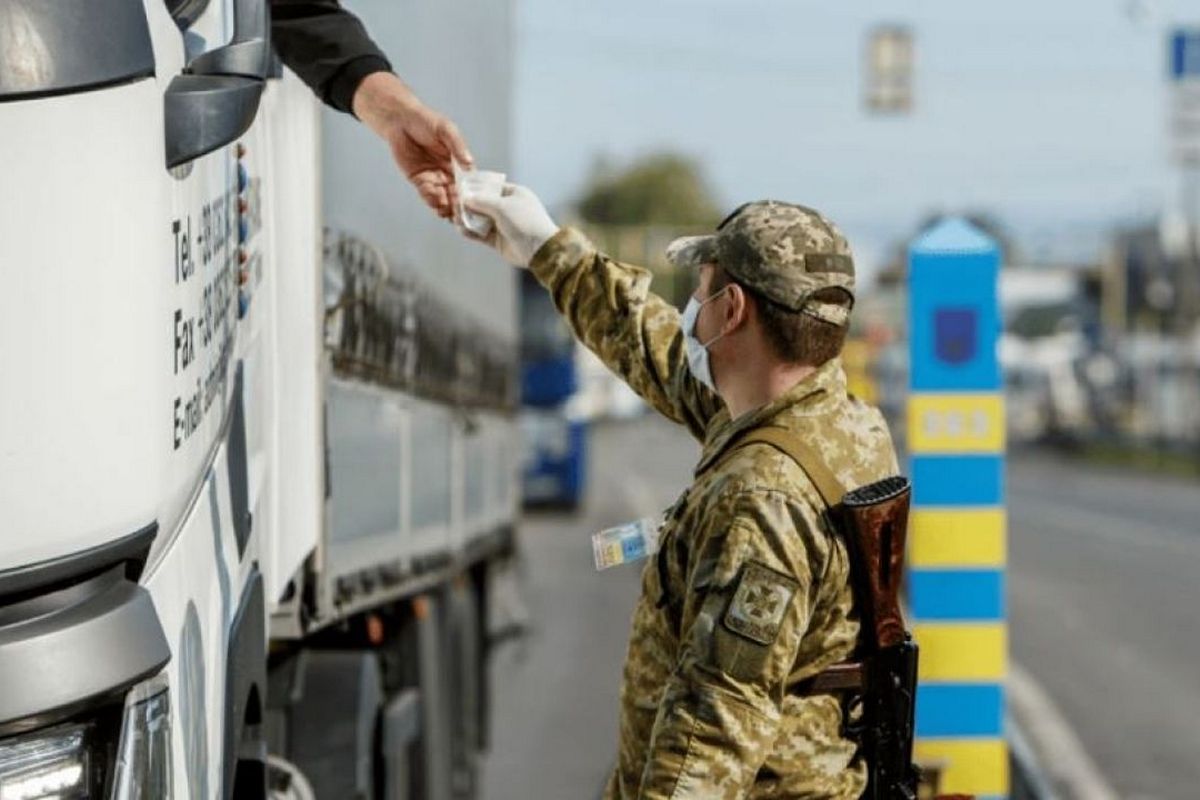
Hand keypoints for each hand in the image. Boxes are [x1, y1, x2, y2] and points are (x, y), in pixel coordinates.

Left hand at [352, 72, 472, 219]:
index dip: (471, 192)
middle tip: (462, 215)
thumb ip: (458, 147)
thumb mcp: (447, 130)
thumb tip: (470, 164)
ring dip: (446, 206)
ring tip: (450, 214)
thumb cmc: (425, 120)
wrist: (400, 120)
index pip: (468, 180)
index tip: (475, 203)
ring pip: (443, 196)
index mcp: (458, 161)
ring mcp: (433, 177)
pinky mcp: (419, 180)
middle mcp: (447, 172)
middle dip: (459, 205)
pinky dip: (432, 200)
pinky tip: (437, 205)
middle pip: (456, 193)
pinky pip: (427, 193)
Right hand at [461, 183, 559, 266]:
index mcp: (514, 194)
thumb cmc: (524, 221)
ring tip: (456, 218)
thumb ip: (482, 201)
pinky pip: (481, 234)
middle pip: (483, 203)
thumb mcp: (502, 206)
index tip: (461, 187)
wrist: (538, 249)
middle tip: (455, 204)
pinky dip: (471, 231)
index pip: (491, 186)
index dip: (476, 187)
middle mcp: (508, 208)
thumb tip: (465, 198)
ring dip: (468, 218)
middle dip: (469, 204)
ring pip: (480, 219)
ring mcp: (503, 224)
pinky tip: (461, 229)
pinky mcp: (498, 240)